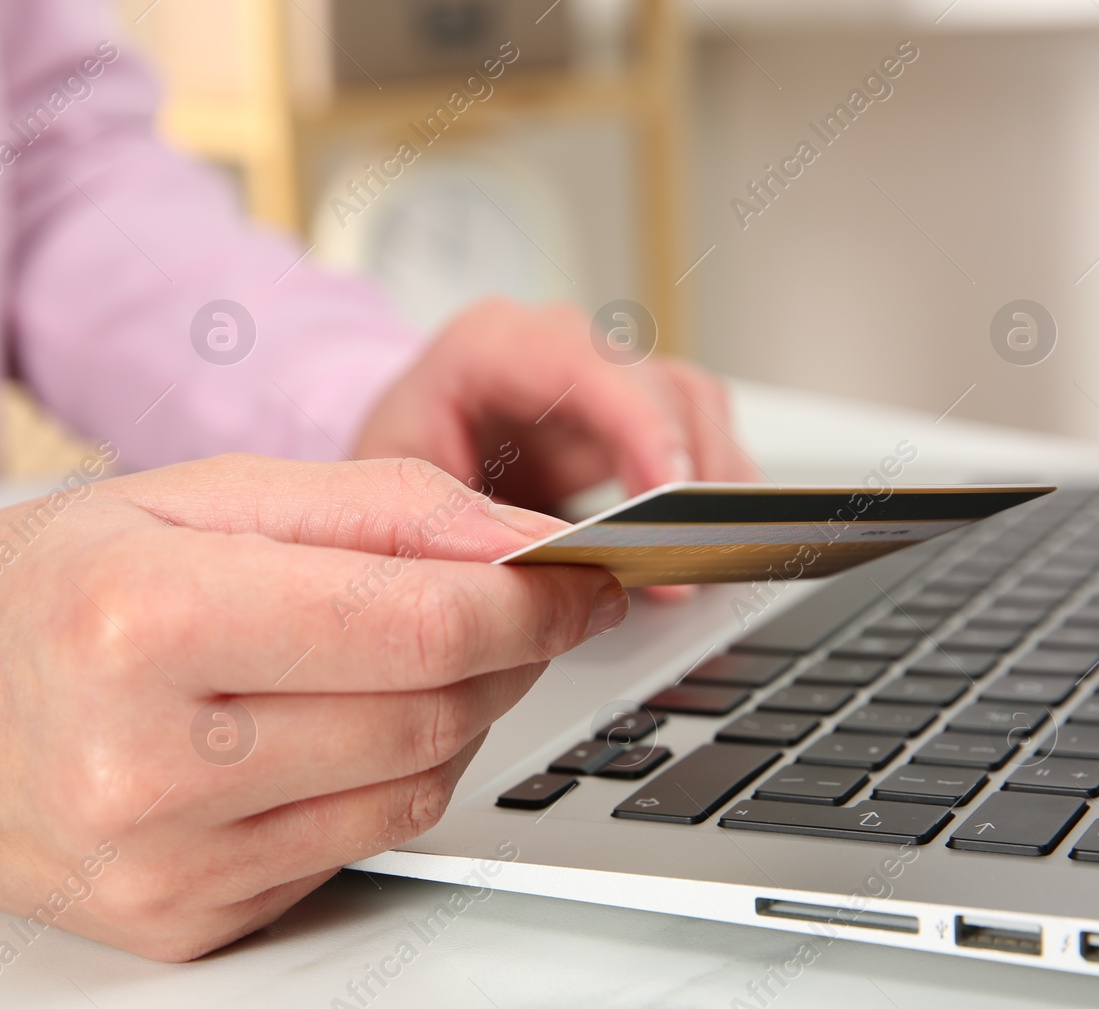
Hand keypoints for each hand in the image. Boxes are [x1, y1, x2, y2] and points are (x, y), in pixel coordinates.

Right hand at [0, 456, 626, 961]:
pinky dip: (381, 779)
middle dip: (507, 651)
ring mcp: (161, 865)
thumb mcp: (189, 493)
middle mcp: (145, 763)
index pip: (414, 623)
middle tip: (512, 603)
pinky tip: (337, 727)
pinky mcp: (178, 924)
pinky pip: (350, 846)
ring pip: (412, 792)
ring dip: (457, 717)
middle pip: (429, 715)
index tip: (576, 575)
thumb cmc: (36, 584)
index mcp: (142, 621)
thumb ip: (372, 506)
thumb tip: (517, 546)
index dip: (528, 598)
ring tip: (419, 656)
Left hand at [354, 298, 758, 515]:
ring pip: (690, 404)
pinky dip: (709, 488)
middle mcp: (556, 346)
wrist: (390, 467)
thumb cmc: (389, 473)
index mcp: (490, 346)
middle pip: (655, 383)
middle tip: (685, 554)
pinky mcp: (629, 417)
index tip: (667, 493)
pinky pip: (696, 433)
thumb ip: (472, 526)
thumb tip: (549, 572)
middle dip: (684, 470)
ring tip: (701, 554)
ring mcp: (600, 378)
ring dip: (709, 479)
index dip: (637, 424)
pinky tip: (704, 539)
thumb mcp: (402, 498)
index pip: (581, 362)